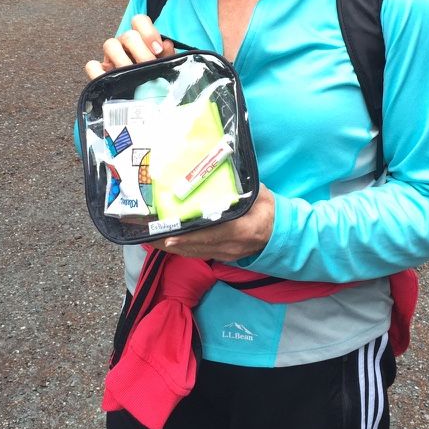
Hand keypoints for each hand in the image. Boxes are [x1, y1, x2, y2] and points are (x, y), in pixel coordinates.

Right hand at [84, 14, 174, 78]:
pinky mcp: (101, 73)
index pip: (140, 21)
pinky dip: (98, 71)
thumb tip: (166, 44)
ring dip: (122, 59)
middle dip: (141, 51)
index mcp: (141, 39)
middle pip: (128, 35)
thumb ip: (168, 56)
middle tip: (148, 65)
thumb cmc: (157, 80)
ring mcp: (111, 58)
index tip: (158, 50)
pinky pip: (92, 66)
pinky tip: (112, 80)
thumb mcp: (165, 67)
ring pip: (109, 44)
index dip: (149, 32)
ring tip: (131, 75)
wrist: (147, 101)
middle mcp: (125, 45)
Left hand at [150, 184, 275, 261]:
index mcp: (240, 230)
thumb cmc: (268, 210)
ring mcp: (226, 254)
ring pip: (194, 253)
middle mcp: (230, 247)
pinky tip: (167, 242)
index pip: (210, 235)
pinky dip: (182, 248)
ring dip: (172, 247)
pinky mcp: (223, 257)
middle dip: (169, 242)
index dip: (188, 238)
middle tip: (147, 235)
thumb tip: (219, 171)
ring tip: (149, 239)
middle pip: (195, 247)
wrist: (281, 233)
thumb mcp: (258, 194)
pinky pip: (198, 254)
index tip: (168, 236)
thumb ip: (239, 187)